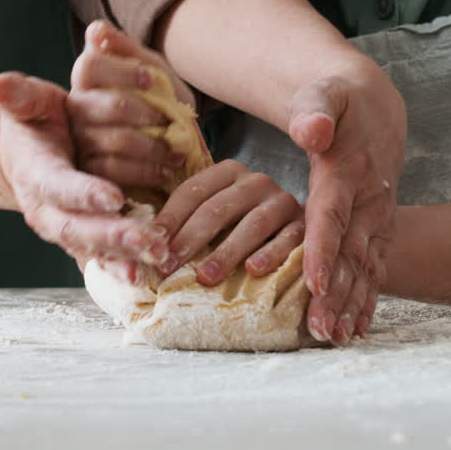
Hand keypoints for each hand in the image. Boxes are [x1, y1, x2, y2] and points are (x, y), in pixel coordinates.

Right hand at [0, 71, 168, 267]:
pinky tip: (154, 271)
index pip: (59, 186)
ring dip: (127, 255)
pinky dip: (126, 266)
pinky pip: (104, 259)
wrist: (25, 155)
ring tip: (159, 255)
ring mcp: (66, 229)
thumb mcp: (28, 104)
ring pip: (94, 249)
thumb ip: (20, 95)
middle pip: (78, 229)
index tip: (113, 197)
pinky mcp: (84, 240)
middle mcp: (48, 210)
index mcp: (35, 175)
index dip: (84, 193)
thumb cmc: (34, 124)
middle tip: (147, 241)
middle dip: (113, 236)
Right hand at [67, 21, 197, 187]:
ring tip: (176, 150)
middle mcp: (77, 107)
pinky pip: (114, 171)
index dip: (122, 72)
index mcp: (87, 78)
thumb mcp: (152, 69)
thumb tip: (96, 29)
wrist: (169, 139)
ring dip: (153, 146)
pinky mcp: (90, 171)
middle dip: (145, 113)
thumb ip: (127, 49)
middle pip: (108, 106)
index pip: (90, 66)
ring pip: (114, 141)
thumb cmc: (159, 97)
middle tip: (169, 120)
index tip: (152, 79)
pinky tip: (165, 170)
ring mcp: (80, 140)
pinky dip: (145, 171)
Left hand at [152, 160, 303, 285]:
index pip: (193, 191)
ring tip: (205, 277)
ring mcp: (283, 201)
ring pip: (254, 224)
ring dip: (227, 251)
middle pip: (219, 207)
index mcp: (228, 173)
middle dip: (191, 238)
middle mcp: (256, 181)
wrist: (303, 233)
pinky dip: (271, 254)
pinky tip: (253, 270)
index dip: (170, 220)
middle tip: (169, 266)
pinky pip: (289, 239)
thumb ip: (185, 224)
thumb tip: (145, 244)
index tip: (151, 246)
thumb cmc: (240, 231)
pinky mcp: (306, 225)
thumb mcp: (214, 219)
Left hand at [284, 70, 405, 345]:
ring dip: (351, 305)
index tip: (313, 283)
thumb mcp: (324, 94)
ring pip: (364, 268)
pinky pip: (374, 269)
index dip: (323, 250)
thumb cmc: (337, 101)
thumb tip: (312, 130)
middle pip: (350, 253)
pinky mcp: (378, 230)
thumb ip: (315, 111)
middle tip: (320, 330)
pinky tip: (356, 330)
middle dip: (336, 294)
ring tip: (335, 338)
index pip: (332, 215)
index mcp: (347, 172)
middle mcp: (368, 201)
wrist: (374, 109)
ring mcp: (377, 219)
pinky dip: (366, 300)